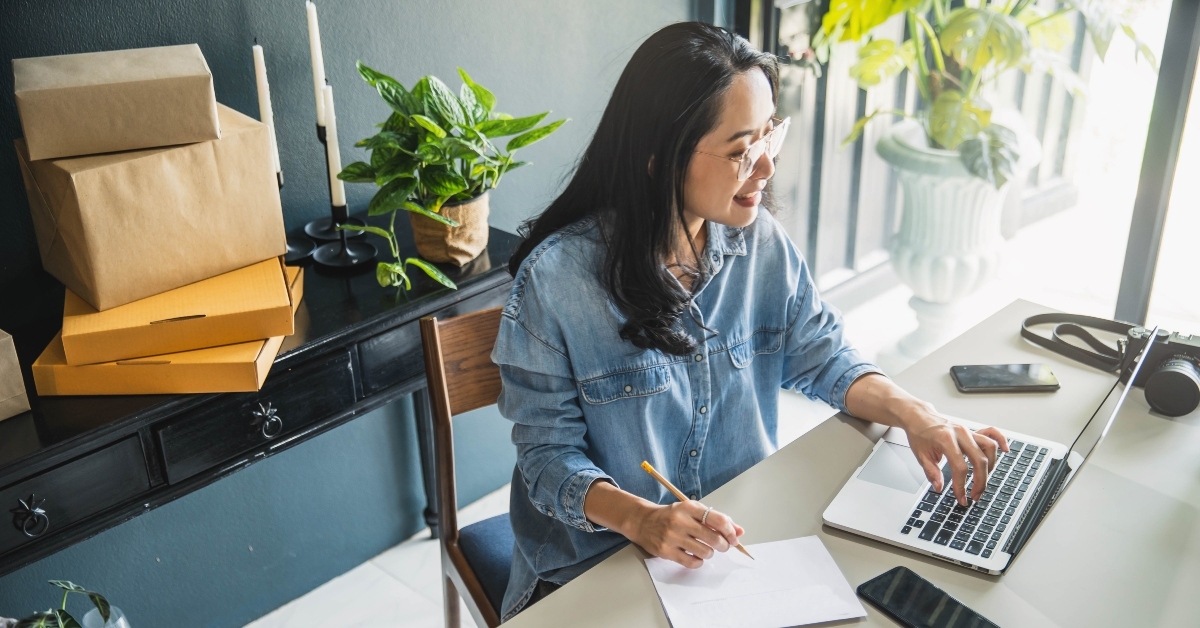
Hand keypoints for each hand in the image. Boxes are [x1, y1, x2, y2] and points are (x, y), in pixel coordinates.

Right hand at [627, 501, 743, 568]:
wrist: (643, 521)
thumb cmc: (671, 516)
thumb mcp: (692, 511)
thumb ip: (716, 519)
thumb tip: (739, 531)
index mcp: (689, 507)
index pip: (718, 520)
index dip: (731, 531)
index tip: (734, 538)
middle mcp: (680, 521)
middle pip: (714, 538)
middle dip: (724, 545)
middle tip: (722, 546)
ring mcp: (672, 537)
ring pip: (705, 552)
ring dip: (710, 553)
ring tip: (704, 549)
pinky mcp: (665, 551)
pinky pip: (692, 562)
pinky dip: (699, 562)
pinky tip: (695, 556)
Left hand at [901, 406, 1008, 504]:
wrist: (919, 416)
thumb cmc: (919, 433)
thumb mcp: (920, 455)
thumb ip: (931, 472)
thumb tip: (939, 487)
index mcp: (946, 439)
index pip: (960, 467)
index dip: (961, 486)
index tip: (961, 497)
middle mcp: (960, 433)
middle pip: (979, 460)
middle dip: (980, 481)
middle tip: (975, 495)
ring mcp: (968, 431)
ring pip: (989, 448)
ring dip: (990, 467)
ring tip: (982, 480)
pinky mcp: (971, 430)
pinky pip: (992, 433)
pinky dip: (1001, 441)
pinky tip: (1005, 451)